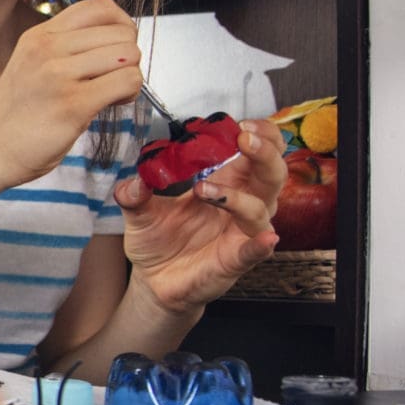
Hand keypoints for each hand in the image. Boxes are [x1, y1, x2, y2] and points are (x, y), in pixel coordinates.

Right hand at [0, 0, 148, 186]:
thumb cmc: (16, 116)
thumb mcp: (31, 65)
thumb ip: (66, 48)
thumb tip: (117, 41)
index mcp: (38, 36)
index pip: (100, 7)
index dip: (121, 25)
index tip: (115, 49)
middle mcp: (46, 49)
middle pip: (121, 31)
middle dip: (127, 55)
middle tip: (112, 78)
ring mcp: (58, 75)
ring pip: (128, 54)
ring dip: (131, 75)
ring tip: (111, 92)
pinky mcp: (72, 105)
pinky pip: (127, 81)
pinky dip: (130, 93)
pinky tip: (112, 104)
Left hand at [117, 119, 285, 312]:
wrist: (153, 280)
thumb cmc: (158, 241)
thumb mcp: (139, 212)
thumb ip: (133, 194)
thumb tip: (133, 180)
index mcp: (225, 182)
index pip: (257, 151)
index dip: (259, 134)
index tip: (240, 124)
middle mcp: (241, 204)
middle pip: (271, 172)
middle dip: (264, 152)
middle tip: (243, 138)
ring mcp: (242, 232)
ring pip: (262, 207)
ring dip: (238, 195)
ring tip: (204, 190)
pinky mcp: (237, 260)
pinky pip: (256, 251)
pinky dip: (261, 244)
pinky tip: (266, 238)